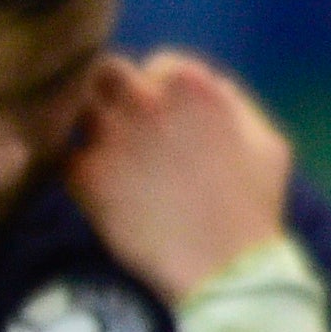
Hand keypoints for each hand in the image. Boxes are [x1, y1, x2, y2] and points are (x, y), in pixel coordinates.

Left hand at [71, 49, 300, 302]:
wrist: (220, 266)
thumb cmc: (251, 204)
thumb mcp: (263, 139)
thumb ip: (229, 102)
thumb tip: (203, 85)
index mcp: (192, 85)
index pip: (158, 65)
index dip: (160, 90)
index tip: (162, 116)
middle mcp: (144, 101)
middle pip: (105, 73)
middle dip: (111, 93)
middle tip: (120, 123)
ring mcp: (109, 136)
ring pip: (79, 112)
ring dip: (89, 129)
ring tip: (111, 157)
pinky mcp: (82, 174)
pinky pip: (67, 156)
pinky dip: (79, 168)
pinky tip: (99, 188)